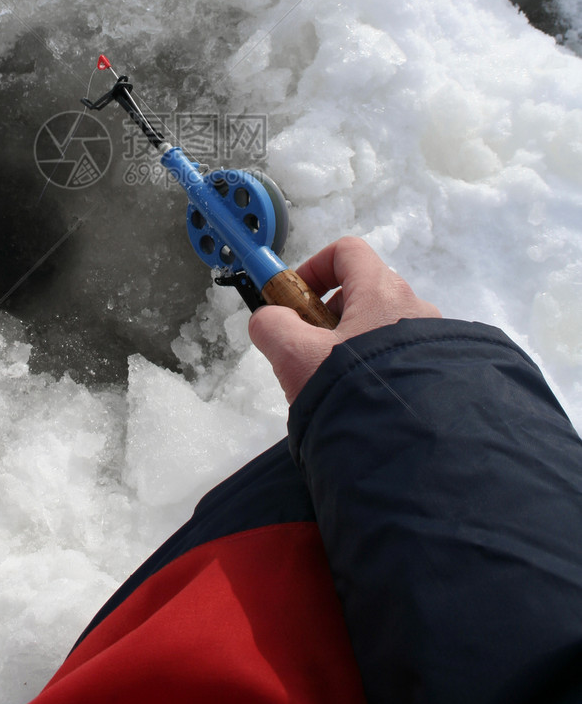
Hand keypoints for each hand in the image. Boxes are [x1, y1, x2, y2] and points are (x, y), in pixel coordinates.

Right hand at [249, 236, 441, 403]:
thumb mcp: (295, 356)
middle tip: (307, 346)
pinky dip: (372, 364)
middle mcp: (413, 308)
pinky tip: (357, 396)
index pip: (347, 252)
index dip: (313, 267)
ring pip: (378, 326)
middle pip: (362, 290)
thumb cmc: (352, 391)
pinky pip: (397, 354)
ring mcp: (429, 340)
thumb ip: (272, 326)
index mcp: (382, 292)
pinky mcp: (437, 371)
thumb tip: (267, 320)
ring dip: (348, 342)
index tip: (295, 298)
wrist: (410, 451)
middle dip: (326, 313)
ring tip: (331, 378)